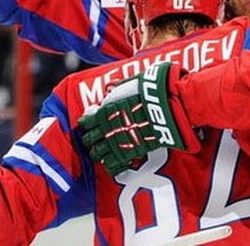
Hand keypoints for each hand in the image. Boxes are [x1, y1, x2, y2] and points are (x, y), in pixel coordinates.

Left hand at [78, 62, 199, 175]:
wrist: (164, 107)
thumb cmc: (148, 92)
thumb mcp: (128, 84)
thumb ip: (116, 90)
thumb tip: (110, 90)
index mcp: (104, 112)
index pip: (85, 121)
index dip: (85, 122)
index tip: (87, 122)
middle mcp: (107, 129)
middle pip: (89, 139)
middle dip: (90, 139)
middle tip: (93, 138)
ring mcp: (118, 142)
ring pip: (98, 154)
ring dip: (98, 152)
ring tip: (101, 151)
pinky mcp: (130, 153)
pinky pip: (114, 164)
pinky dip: (111, 164)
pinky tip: (114, 161)